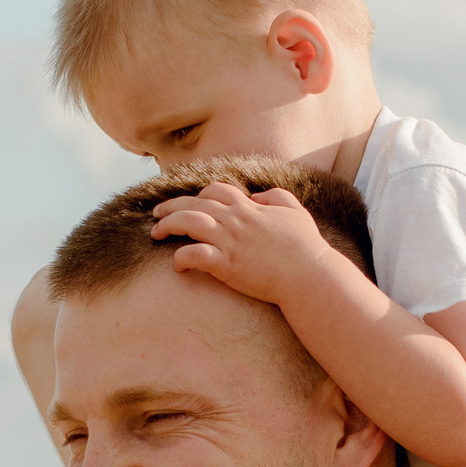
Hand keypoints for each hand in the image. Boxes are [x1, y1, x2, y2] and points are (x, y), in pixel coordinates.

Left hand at [151, 181, 347, 309]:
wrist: (310, 275)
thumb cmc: (306, 247)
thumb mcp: (295, 211)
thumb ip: (275, 197)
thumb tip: (256, 196)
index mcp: (249, 208)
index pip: (215, 191)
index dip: (199, 195)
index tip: (189, 203)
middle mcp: (235, 220)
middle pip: (194, 203)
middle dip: (171, 206)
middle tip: (156, 213)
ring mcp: (229, 241)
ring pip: (188, 223)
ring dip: (168, 225)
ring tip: (155, 233)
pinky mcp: (226, 265)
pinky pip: (194, 255)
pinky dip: (181, 258)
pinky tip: (177, 266)